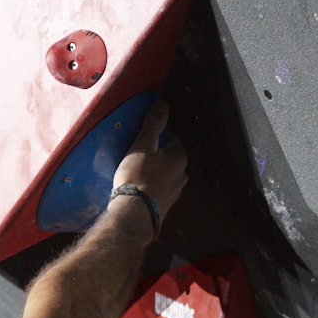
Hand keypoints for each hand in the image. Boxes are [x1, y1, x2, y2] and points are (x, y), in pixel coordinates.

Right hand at [112, 99, 187, 222]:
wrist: (134, 214)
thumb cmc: (137, 176)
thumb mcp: (142, 145)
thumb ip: (153, 123)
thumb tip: (162, 103)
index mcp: (180, 157)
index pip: (171, 138)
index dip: (156, 136)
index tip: (143, 138)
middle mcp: (183, 174)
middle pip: (169, 157)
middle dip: (157, 154)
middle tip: (138, 154)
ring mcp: (176, 191)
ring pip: (166, 174)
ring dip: (155, 171)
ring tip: (137, 172)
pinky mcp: (167, 205)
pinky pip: (160, 189)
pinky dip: (153, 185)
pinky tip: (140, 187)